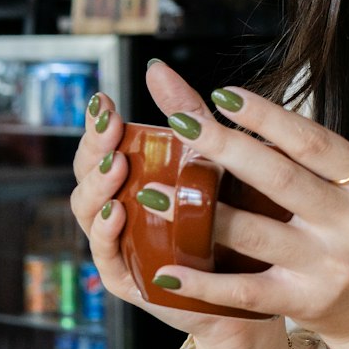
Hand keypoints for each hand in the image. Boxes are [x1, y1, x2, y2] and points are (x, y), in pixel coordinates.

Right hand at [69, 86, 283, 348]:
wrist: (261, 281)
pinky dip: (107, 232)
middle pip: (87, 175)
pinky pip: (106, 256)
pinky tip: (117, 212)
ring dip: (96, 187)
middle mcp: (120, 208)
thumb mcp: (212, 158)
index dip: (96, 125)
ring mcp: (121, 244)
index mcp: (134, 178)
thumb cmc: (235, 214)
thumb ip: (184, 115)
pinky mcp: (129, 279)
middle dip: (93, 150)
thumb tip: (157, 68)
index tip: (104, 102)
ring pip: (89, 212)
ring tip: (113, 165)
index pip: (101, 147)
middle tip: (109, 129)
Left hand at [141, 56, 348, 345]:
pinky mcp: (302, 303)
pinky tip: (165, 270)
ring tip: (151, 190)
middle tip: (180, 122)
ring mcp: (325, 266)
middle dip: (226, 149)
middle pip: (278, 179)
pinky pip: (246, 291)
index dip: (268, 117)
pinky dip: (204, 283)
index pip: (312, 143)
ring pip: (254, 234)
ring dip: (199, 212)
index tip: (223, 94)